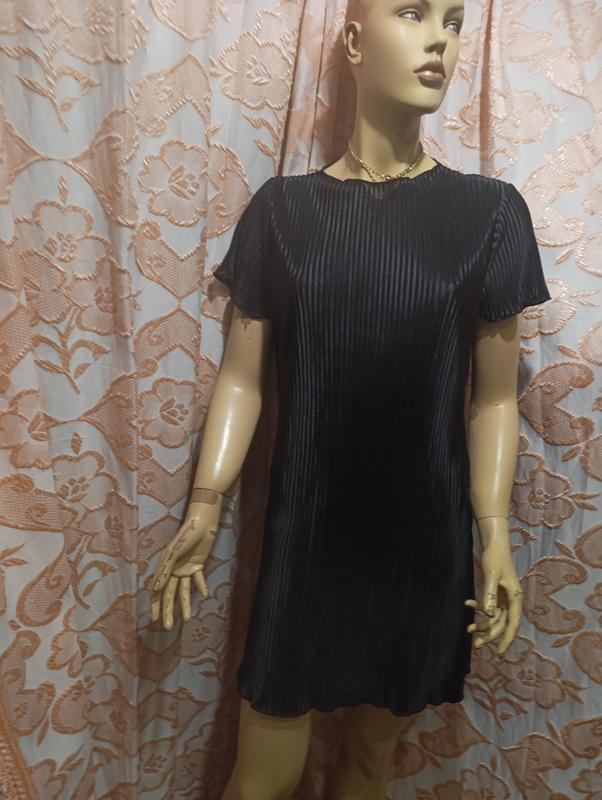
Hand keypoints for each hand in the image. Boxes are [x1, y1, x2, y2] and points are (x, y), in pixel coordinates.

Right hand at [150, 504, 219, 630]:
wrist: (202, 524)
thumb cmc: (186, 535)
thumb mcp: (173, 552)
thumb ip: (165, 570)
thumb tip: (155, 589)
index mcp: (165, 567)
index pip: (157, 590)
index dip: (155, 605)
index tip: (154, 620)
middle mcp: (173, 570)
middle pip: (169, 594)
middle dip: (168, 610)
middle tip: (168, 627)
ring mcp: (185, 568)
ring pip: (184, 591)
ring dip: (184, 605)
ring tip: (186, 619)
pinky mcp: (197, 565)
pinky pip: (198, 580)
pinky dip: (200, 587)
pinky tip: (203, 595)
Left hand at [464, 531, 522, 654]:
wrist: (495, 544)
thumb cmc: (495, 558)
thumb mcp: (492, 576)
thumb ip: (490, 594)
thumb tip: (488, 615)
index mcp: (515, 598)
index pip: (512, 624)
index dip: (506, 639)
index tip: (500, 653)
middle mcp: (512, 600)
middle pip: (502, 623)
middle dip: (490, 635)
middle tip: (476, 645)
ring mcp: (504, 597)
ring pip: (494, 617)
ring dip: (483, 624)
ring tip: (468, 629)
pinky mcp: (497, 592)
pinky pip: (488, 606)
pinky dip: (478, 607)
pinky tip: (466, 603)